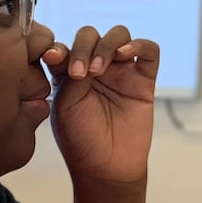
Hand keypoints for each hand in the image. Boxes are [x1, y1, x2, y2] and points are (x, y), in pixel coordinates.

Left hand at [42, 26, 159, 184]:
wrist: (105, 167)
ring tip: (99, 69)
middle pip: (91, 35)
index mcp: (69, 72)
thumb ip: (69, 72)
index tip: (52, 58)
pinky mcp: (144, 79)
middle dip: (84, 47)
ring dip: (107, 45)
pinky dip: (139, 45)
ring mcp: (121, 72)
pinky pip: (149, 50)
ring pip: (119, 35)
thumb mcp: (64, 103)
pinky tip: (125, 55)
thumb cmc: (80, 139)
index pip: (65, 43)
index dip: (58, 45)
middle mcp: (95, 67)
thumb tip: (75, 49)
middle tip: (80, 73)